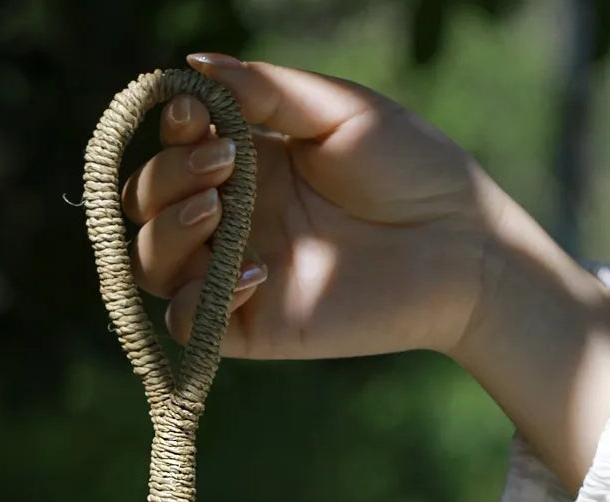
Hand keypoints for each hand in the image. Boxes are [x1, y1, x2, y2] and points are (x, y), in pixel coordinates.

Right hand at [123, 53, 609, 493]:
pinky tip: (257, 273)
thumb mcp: (339, 112)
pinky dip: (201, 298)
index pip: (171, 154)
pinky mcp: (254, 326)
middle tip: (222, 164)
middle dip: (166, 179)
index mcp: (248, 168)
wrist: (462, 247)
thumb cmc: (413, 169)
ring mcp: (237, 275)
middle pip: (146, 209)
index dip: (169, 135)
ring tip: (218, 211)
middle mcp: (232, 222)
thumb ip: (266, 92)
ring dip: (167, 232)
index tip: (196, 118)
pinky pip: (189, 322)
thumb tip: (192, 66)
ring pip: (152, 266)